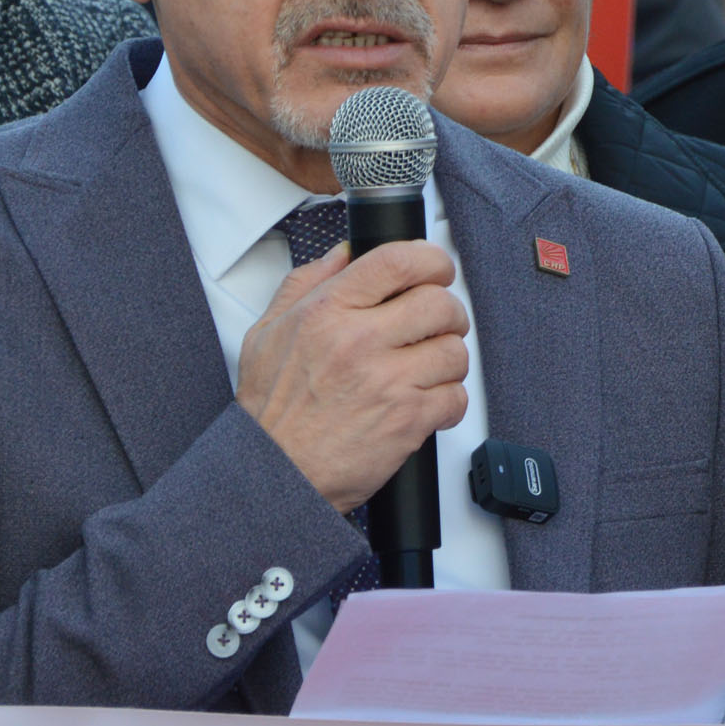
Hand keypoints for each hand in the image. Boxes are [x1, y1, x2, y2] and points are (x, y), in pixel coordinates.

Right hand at [236, 238, 469, 509]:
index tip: (435, 269)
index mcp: (329, 311)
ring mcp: (387, 382)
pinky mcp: (407, 421)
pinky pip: (456, 397)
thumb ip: (307, 283)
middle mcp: (359, 341)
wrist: (275, 472)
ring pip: (454, 350)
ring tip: (427, 368)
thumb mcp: (268, 331)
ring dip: (448, 359)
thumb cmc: (271, 409)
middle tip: (437, 324)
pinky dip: (449, 401)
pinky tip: (426, 403)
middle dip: (447, 312)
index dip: (430, 259)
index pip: (397, 260)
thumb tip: (345, 253)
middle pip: (439, 303)